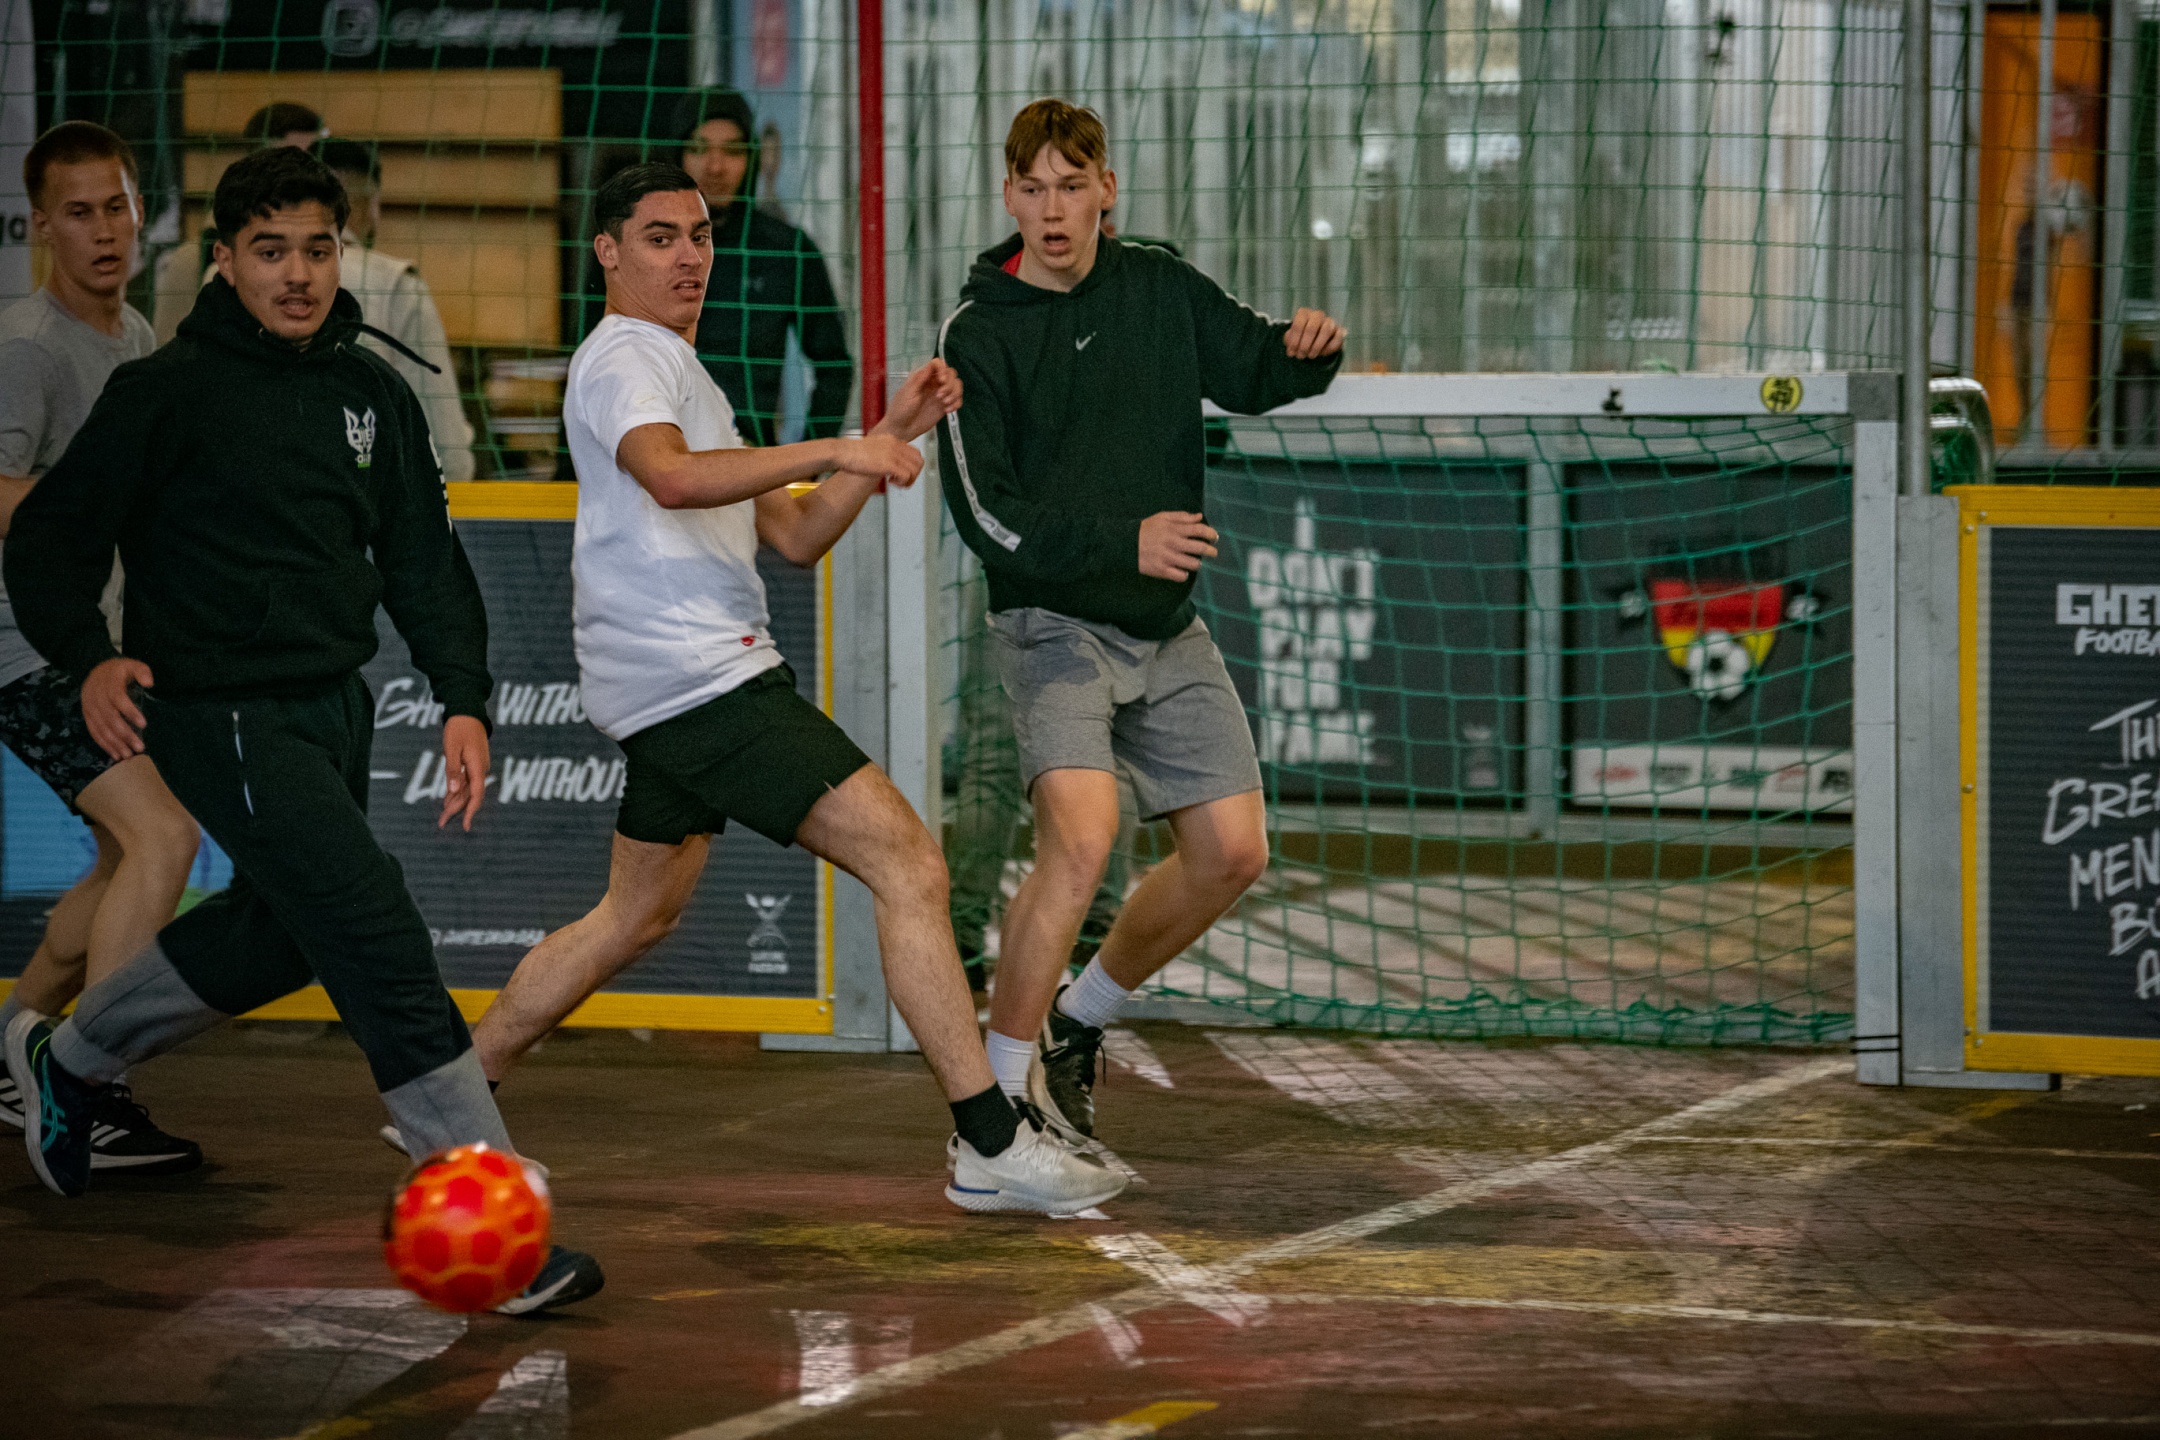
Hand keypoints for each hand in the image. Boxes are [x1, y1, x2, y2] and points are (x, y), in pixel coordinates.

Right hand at [82, 657, 152, 759]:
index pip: (118, 699)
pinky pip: (94, 732)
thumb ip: (142, 671)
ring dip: (115, 744)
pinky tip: (115, 754)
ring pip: (101, 728)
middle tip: (139, 747)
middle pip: (110, 718)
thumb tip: (149, 683)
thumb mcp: (131, 664)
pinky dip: (104, 744)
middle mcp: (97, 698)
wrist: (92, 670)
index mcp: (109, 685)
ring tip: (128, 755)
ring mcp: (90, 708)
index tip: (144, 724)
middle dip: (125, 734)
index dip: (130, 712)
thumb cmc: (118, 671)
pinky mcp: (87, 716)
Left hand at [439, 714, 489, 831]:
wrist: (468, 711)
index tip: (464, 826)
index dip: (470, 812)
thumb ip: (453, 770)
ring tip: (442, 816)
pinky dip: (456, 791)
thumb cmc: (459, 728)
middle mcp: (480, 769)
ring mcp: (477, 767)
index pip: (476, 795)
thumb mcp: (452, 748)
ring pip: (467, 790)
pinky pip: (465, 781)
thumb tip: (454, 790)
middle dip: (456, 810)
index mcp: (478, 767)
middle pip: (470, 795)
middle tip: (441, 823)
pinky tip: (448, 800)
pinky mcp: (472, 763)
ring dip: (455, 802)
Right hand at [832, 432, 923, 487]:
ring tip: (897, 484)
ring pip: (915, 469)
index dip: (911, 466)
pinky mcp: (888, 464)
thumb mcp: (872, 447)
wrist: (841, 452)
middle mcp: (895, 445)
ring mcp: (892, 454)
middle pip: (918, 461)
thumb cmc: (851, 453)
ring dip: (908, 480)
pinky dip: (902, 483)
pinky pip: (906, 476)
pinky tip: (890, 482)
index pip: (914, 452)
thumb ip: (883, 452)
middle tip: (902, 481)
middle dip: (913, 474)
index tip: (902, 473)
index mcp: (892, 440)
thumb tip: (888, 464)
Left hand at [876, 359, 963, 441]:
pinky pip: (957, 399)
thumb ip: (921, 378)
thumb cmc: (901, 409)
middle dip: (949, 384)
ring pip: (957, 385)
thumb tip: (932, 364)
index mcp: (923, 376)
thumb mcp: (908, 392)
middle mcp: (933, 383)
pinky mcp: (944, 406)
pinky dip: (957, 403)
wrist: (902, 429)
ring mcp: (940, 394)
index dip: (943, 369)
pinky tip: (948, 410)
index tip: (941, 380)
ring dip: (955, 393)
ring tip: (945, 404)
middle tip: (940, 396)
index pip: (938, 364)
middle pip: (951, 374)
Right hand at [1139, 511, 1218, 580]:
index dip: (1211, 534)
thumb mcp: (1162, 517)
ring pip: (1193, 564)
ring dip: (1197, 563)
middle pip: (1200, 548)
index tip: (1214, 538)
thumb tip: (1199, 517)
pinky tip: (1182, 571)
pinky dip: (1184, 574)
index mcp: (1174, 529)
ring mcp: (1168, 558)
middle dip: (1211, 551)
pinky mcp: (1162, 571)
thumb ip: (1182, 517)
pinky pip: (1181, 576)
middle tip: (1213, 553)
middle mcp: (1173, 543)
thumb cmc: (1146, 529)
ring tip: (1195, 562)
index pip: (1200, 530)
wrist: (1125, 544)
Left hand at [1284, 307, 1346, 359]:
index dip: (1294, 341)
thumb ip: (1289, 341)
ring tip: (1310, 356)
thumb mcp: (1291, 339)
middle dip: (1304, 346)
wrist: (1314, 340)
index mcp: (1304, 313)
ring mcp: (1330, 321)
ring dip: (1317, 346)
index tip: (1291, 353)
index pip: (1298, 325)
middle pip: (1311, 328)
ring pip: (1326, 330)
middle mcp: (1317, 315)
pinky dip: (1329, 348)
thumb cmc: (1300, 337)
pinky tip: (1322, 354)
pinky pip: (1338, 337)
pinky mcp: (1340, 330)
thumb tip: (1291, 348)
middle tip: (1300, 356)